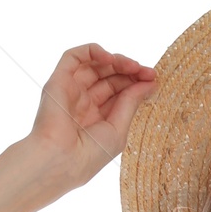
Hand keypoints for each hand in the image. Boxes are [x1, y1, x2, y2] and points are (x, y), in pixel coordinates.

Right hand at [26, 45, 157, 186]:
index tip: (153, 79)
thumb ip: (131, 103)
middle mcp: (84, 103)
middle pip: (109, 77)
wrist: (62, 159)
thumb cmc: (90, 155)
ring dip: (116, 61)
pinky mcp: (58, 80)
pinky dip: (92, 51)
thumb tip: (150, 83)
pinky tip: (110, 59)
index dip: (136, 83)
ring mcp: (71, 90)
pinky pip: (74, 57)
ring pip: (95, 65)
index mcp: (98, 118)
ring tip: (133, 66)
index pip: (119, 93)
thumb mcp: (118, 129)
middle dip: (130, 72)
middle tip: (148, 72)